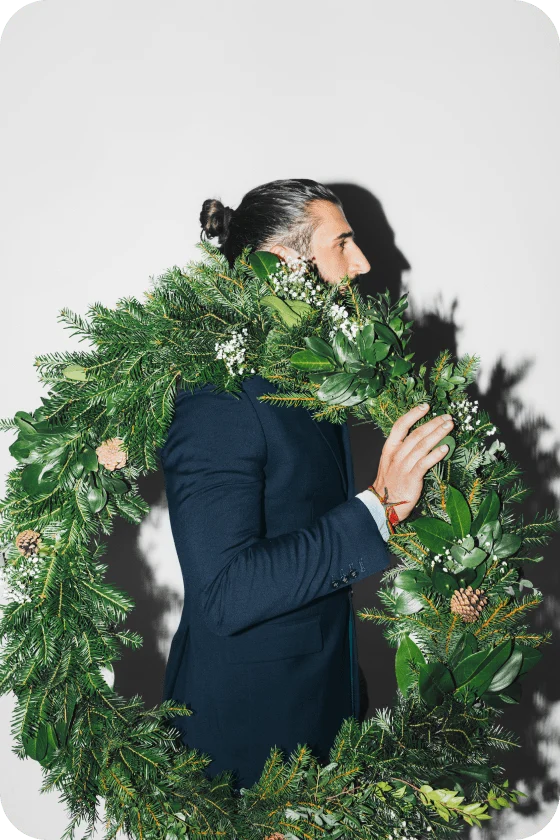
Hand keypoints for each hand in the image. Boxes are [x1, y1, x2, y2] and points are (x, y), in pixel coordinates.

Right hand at [372, 404, 453, 524]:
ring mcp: (404, 466)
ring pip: (422, 446)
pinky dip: (435, 455)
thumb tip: (422, 436)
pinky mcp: (412, 478)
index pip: (400, 425)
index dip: (413, 414)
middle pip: (416, 434)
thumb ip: (403, 449)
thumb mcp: (391, 461)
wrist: (383, 504)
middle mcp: (396, 455)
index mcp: (390, 448)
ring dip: (437, 434)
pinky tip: (445, 448)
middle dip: (433, 423)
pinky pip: (425, 463)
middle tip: (447, 417)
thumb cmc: (390, 482)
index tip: (426, 406)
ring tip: (449, 426)